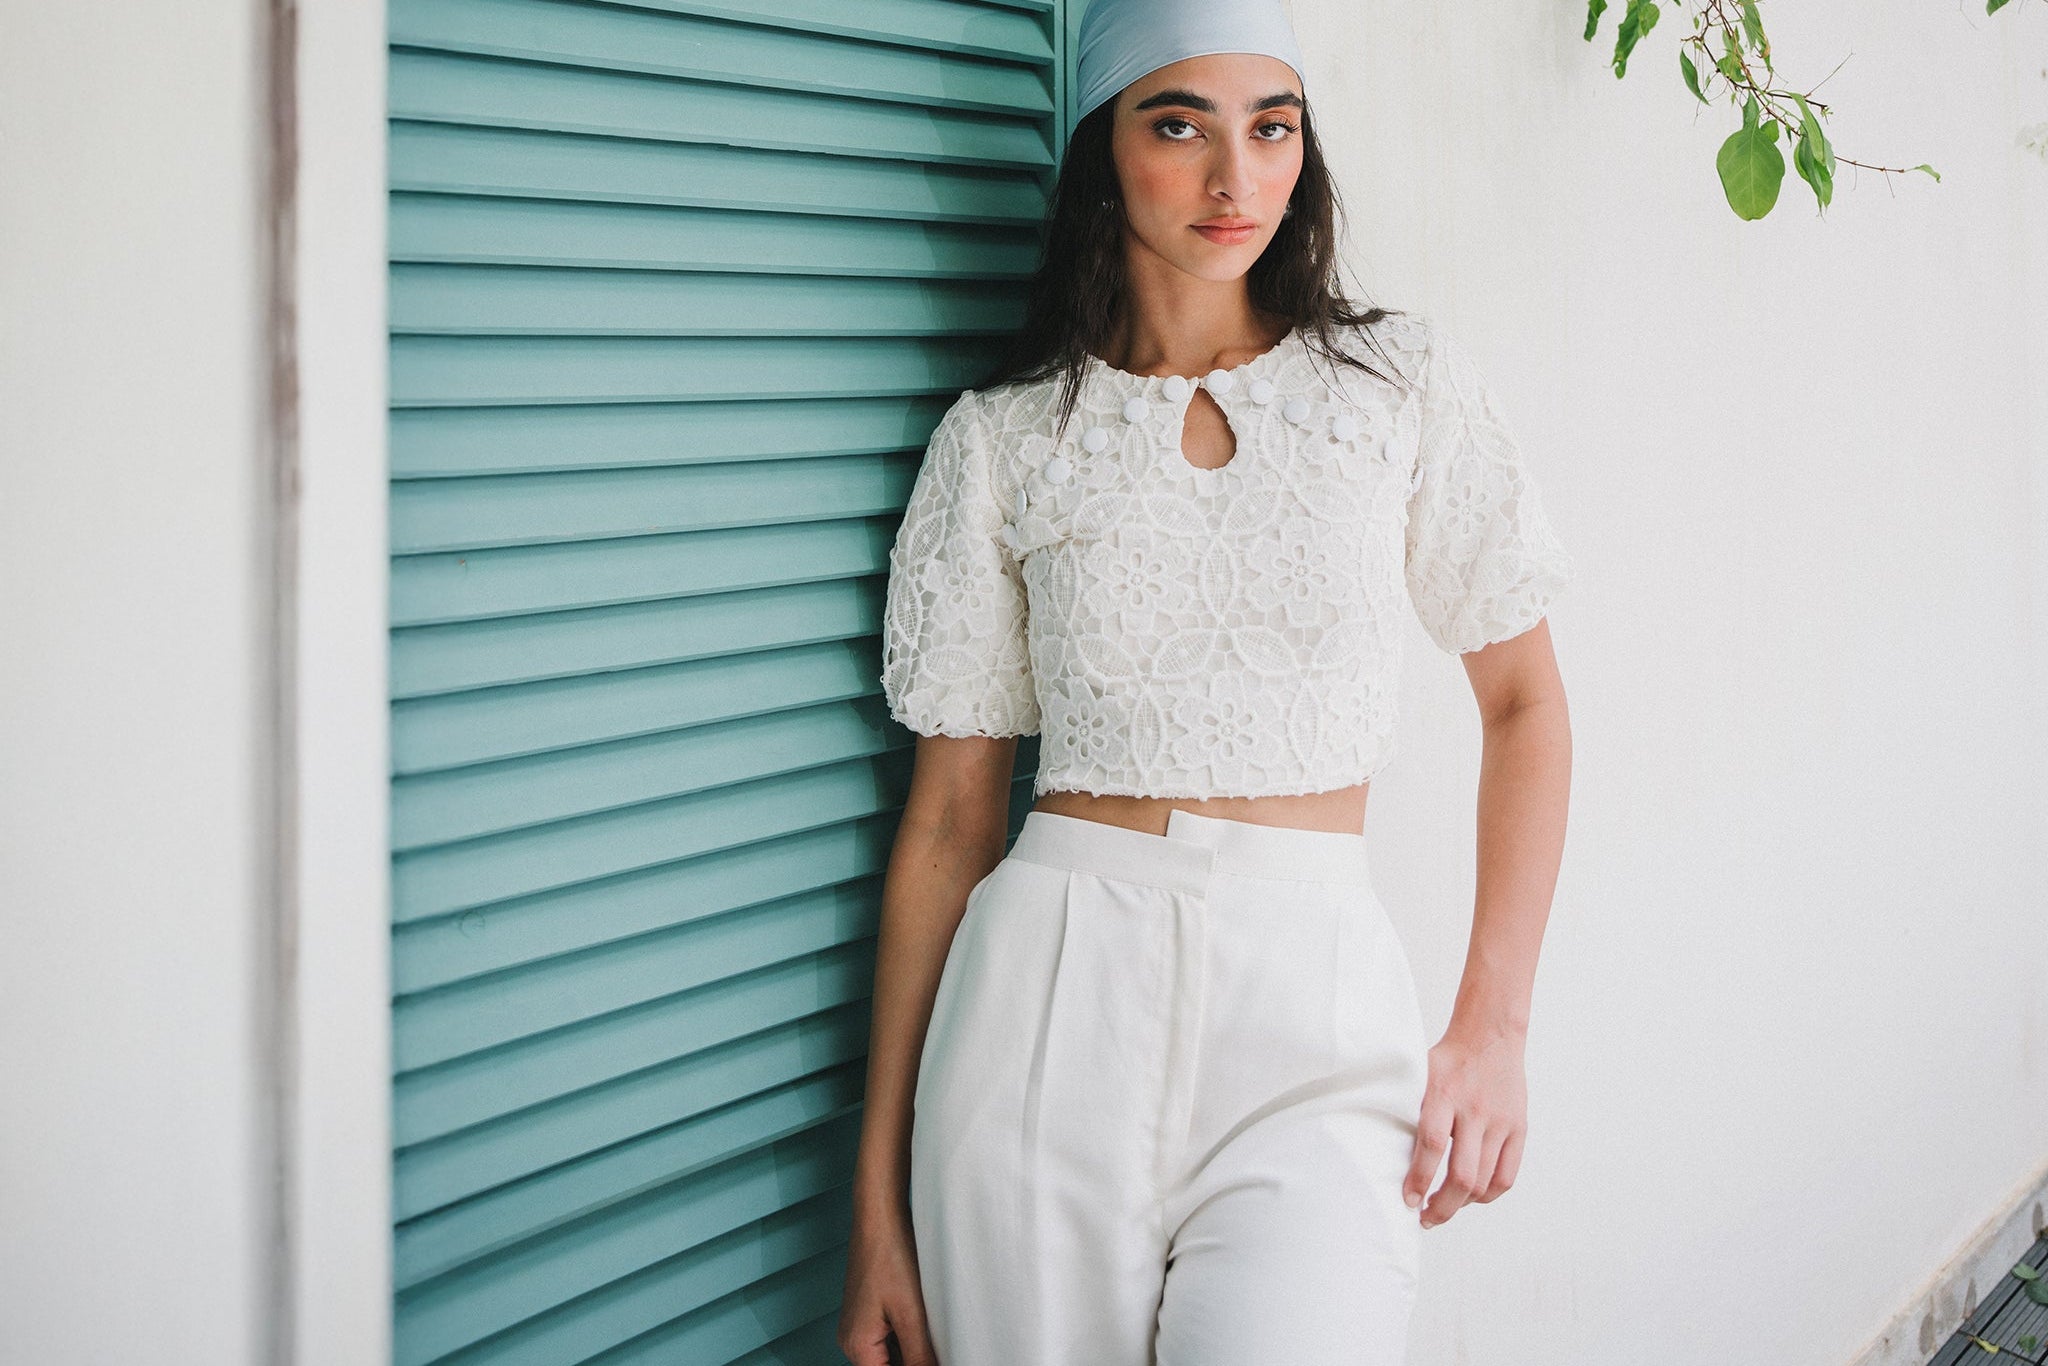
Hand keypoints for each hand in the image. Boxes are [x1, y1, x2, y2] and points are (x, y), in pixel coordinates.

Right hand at [838, 1202, 939, 1365]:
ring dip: (914, 1353)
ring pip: (890, 1356)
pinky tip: (928, 1326)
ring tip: (936, 1336)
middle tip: (938, 1348)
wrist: (880, 1216)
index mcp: (857, 1346)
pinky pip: (889, 1338)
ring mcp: (858, 1325)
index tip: (936, 1359)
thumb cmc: (890, 1255)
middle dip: (916, 1363)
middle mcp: (851, 1340)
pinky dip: (909, 1338)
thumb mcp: (911, 1314)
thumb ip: (921, 1357)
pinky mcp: (868, 1311)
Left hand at [1401, 1020, 1527, 1228]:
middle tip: (1425, 1218)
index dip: (1419, 1179)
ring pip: (1484, 1181)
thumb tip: (1384, 1152)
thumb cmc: (1447, 1061)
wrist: (1489, 1036)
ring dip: (1462, 1204)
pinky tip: (1472, 1198)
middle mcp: (1474, 1110)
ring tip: (1444, 1209)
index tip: (1408, 1201)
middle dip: (1442, 1206)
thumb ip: (1408, 1110)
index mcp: (1443, 1095)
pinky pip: (1507, 1175)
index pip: (1432, 1145)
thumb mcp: (1419, 1076)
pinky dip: (1488, 1195)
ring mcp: (1500, 1122)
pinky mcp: (1518, 1129)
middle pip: (1462, 1174)